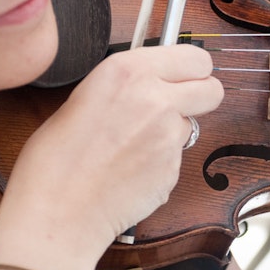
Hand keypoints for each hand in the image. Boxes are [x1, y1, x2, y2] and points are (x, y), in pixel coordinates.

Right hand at [0, 44, 223, 269]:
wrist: (58, 211)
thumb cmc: (56, 158)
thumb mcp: (86, 95)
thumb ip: (130, 85)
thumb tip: (155, 84)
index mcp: (129, 71)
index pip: (194, 57)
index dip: (193, 69)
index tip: (186, 75)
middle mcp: (156, 98)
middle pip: (213, 89)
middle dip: (201, 96)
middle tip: (178, 105)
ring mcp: (170, 135)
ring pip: (193, 124)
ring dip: (174, 132)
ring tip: (133, 147)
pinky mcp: (175, 168)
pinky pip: (178, 156)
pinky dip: (162, 162)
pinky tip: (132, 170)